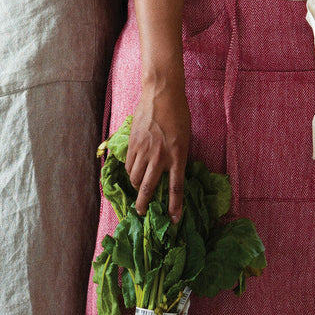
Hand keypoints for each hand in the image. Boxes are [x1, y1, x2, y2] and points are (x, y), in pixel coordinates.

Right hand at [126, 81, 190, 221]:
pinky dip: (130, 171)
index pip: (176, 187)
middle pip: (149, 188)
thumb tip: (171, 170)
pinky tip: (133, 171)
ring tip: (139, 189)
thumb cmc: (178, 113)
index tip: (173, 220)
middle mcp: (160, 156)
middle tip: (141, 212)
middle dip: (144, 204)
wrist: (161, 94)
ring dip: (137, 186)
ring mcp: (144, 150)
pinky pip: (128, 164)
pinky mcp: (132, 143)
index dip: (174, 206)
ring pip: (135, 177)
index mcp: (177, 155)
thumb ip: (178, 156)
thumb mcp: (185, 138)